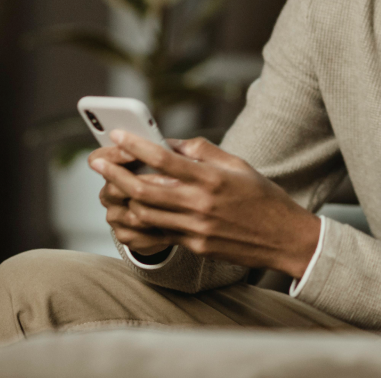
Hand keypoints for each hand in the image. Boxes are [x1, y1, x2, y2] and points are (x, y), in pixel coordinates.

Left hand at [90, 131, 321, 278]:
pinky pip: (158, 233)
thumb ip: (202, 151)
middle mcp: (202, 203)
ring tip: (109, 185)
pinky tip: (130, 210)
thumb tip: (170, 143)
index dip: (136, 145)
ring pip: (144, 214)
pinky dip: (140, 221)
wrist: (284, 238)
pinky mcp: (196, 246)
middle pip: (144, 189)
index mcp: (213, 177)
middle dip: (115, 174)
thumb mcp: (238, 165)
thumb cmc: (262, 197)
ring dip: (122, 198)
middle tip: (97, 162)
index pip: (165, 159)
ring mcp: (197, 228)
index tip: (116, 135)